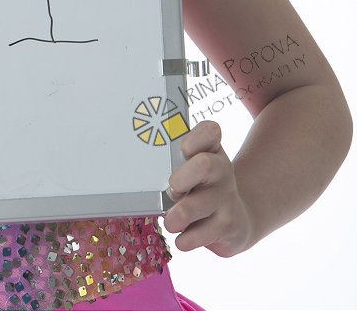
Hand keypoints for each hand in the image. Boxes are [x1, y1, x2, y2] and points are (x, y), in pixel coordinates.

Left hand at [162, 120, 253, 256]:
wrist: (235, 221)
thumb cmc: (201, 186)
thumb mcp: (191, 168)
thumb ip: (171, 158)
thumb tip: (134, 159)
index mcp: (211, 149)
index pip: (209, 131)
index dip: (195, 138)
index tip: (183, 149)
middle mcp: (222, 170)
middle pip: (204, 165)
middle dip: (182, 179)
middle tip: (171, 190)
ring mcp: (227, 197)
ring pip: (199, 205)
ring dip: (178, 216)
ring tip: (170, 221)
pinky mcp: (229, 225)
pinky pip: (202, 234)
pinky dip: (186, 239)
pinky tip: (182, 238)